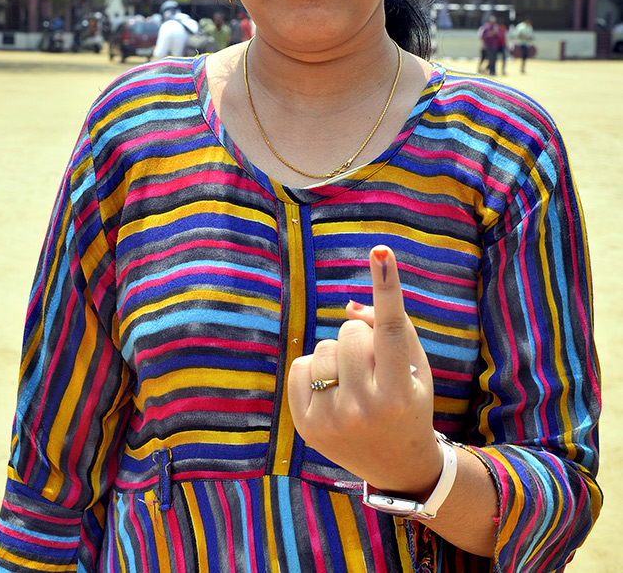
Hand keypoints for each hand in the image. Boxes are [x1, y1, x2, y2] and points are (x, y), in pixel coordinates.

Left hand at [287, 245, 442, 495]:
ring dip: (339, 355)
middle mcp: (364, 407)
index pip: (390, 328)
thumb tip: (348, 306)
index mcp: (399, 391)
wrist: (396, 466)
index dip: (386, 286)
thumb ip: (392, 328)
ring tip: (356, 382)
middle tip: (375, 367)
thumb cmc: (411, 402)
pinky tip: (333, 390)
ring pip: (323, 347)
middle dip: (361, 339)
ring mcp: (331, 419)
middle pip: (349, 331)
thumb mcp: (416, 367)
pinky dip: (316, 369)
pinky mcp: (305, 425)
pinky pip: (301, 365)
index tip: (381, 250)